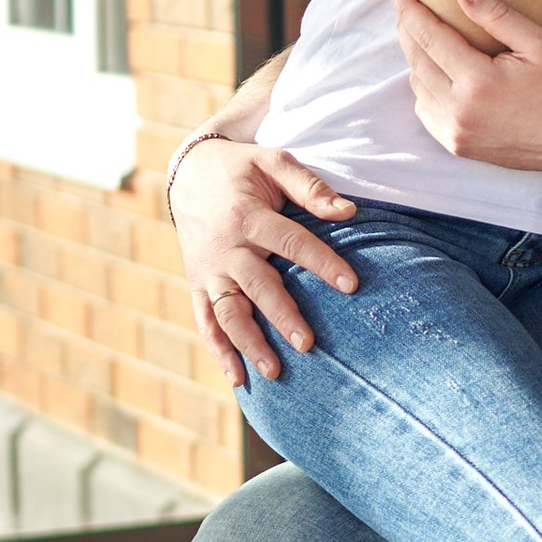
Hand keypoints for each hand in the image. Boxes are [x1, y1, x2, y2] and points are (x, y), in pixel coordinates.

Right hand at [172, 138, 356, 384]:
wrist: (189, 174)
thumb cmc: (242, 170)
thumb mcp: (274, 162)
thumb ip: (310, 187)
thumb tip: (349, 211)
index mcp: (247, 216)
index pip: (291, 243)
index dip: (322, 263)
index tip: (352, 285)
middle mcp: (225, 249)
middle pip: (256, 286)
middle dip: (280, 316)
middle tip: (308, 344)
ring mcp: (208, 271)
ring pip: (227, 313)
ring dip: (248, 344)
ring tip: (274, 371)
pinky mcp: (198, 285)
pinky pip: (206, 322)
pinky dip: (220, 351)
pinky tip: (239, 379)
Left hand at [395, 0, 541, 174]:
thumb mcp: (539, 43)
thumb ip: (497, 16)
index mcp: (479, 81)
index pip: (430, 38)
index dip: (411, 13)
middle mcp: (460, 109)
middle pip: (417, 61)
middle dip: (408, 32)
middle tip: (405, 10)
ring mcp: (456, 132)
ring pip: (418, 87)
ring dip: (417, 60)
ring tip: (423, 38)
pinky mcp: (457, 146)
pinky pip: (426, 111)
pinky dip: (425, 89)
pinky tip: (436, 73)